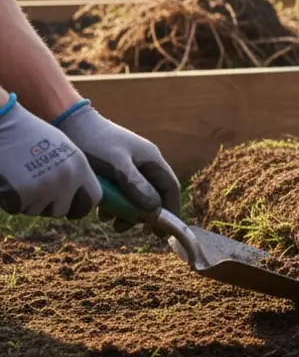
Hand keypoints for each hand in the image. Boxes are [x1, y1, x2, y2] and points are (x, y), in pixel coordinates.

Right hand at [0, 93, 100, 218]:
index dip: (81, 205)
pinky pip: (18, 208)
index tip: (70, 206)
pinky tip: (10, 181)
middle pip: (63, 210)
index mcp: (80, 166)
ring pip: (38, 211)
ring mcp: (46, 186)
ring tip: (21, 178)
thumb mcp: (62, 148)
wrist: (3, 124)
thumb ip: (73, 171)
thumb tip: (81, 196)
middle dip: (49, 206)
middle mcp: (67, 178)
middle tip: (36, 190)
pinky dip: (12, 200)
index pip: (93, 199)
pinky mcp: (24, 193)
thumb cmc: (29, 135)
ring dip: (28, 201)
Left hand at [53, 102, 179, 230]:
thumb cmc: (95, 143)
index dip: (170, 211)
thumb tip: (154, 208)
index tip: (162, 232)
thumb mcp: (116, 165)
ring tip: (108, 221)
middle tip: (122, 228)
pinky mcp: (115, 167)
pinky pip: (121, 189)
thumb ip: (136, 185)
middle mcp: (145, 162)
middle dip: (140, 214)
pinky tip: (101, 209)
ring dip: (124, 210)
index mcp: (152, 159)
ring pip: (135, 193)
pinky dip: (114, 202)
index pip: (170, 188)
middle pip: (153, 194)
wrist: (70, 123)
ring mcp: (130, 164)